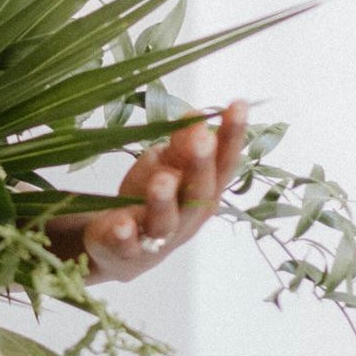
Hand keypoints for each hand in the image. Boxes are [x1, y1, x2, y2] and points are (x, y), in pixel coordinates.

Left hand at [45, 100, 247, 282]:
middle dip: (201, 166)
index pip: (223, 163)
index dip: (232, 136)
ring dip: (164, 201)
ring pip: (165, 221)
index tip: (239, 105)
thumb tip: (197, 115)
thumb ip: (182, 144)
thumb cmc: (151, 197)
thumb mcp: (167, 165)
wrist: (117, 245)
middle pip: (199, 193)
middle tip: (202, 139)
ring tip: (163, 180)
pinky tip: (121, 224)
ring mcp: (157, 236)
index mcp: (204, 192)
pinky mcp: (125, 250)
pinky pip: (126, 244)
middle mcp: (188, 216)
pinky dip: (124, 235)